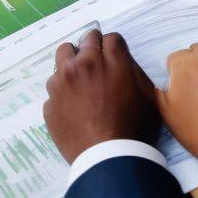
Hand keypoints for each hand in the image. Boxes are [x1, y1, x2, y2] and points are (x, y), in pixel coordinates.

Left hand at [43, 30, 160, 163]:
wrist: (109, 160)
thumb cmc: (134, 129)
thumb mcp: (147, 94)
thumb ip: (133, 70)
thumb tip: (121, 61)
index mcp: (110, 59)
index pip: (109, 37)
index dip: (113, 47)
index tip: (113, 56)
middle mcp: (83, 64)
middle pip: (84, 40)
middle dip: (92, 49)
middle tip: (97, 65)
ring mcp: (62, 82)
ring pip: (63, 57)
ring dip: (72, 64)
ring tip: (81, 81)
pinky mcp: (50, 102)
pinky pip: (54, 89)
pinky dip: (63, 93)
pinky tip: (74, 108)